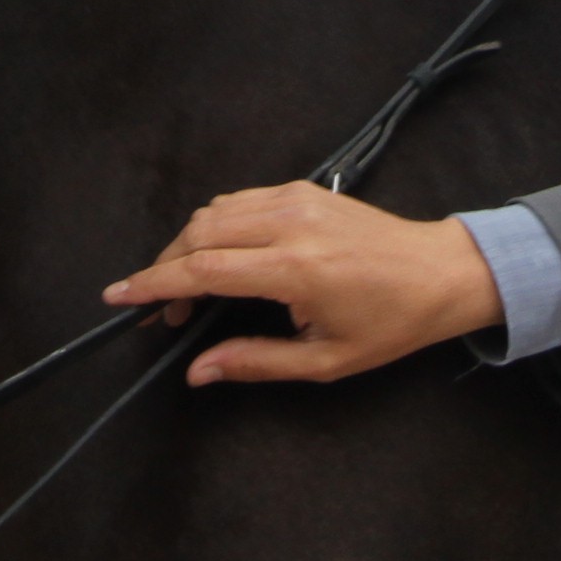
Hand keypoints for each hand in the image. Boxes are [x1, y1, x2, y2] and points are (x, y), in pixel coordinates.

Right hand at [104, 184, 503, 384]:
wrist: (442, 272)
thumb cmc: (390, 324)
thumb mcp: (325, 360)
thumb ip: (255, 363)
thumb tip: (198, 372)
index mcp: (295, 269)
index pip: (203, 269)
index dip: (153, 283)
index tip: (118, 297)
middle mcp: (289, 223)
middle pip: (198, 233)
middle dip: (166, 268)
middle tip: (161, 311)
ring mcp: (296, 198)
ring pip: (214, 211)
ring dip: (188, 246)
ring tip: (188, 291)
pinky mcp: (303, 188)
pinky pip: (239, 200)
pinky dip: (215, 226)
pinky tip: (220, 259)